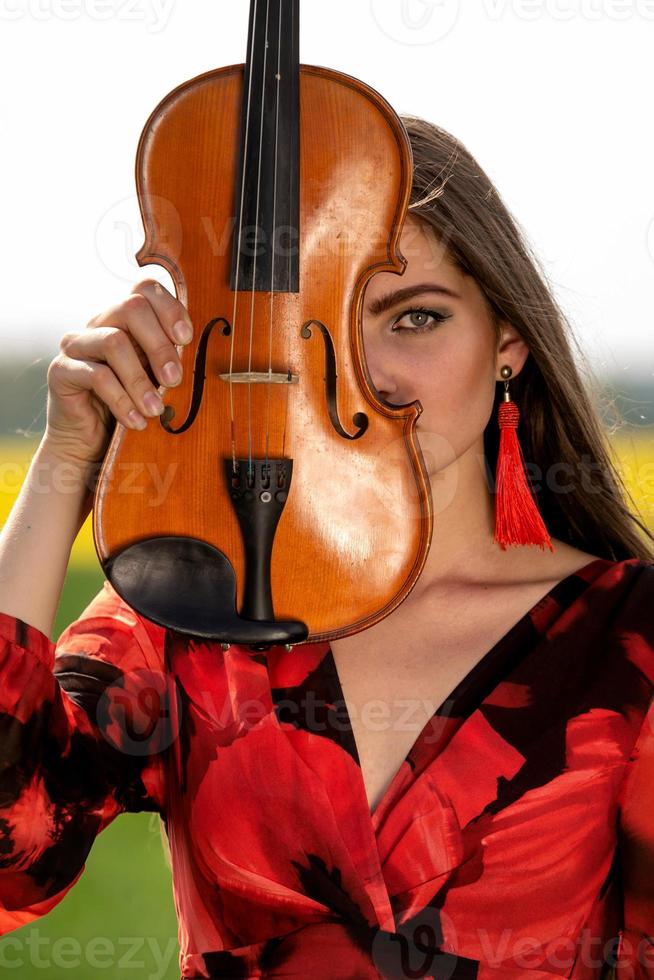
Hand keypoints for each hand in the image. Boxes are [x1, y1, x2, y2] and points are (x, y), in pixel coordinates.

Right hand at [44, 279, 192, 466]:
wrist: (91, 442)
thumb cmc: (130, 405)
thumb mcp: (155, 379)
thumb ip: (169, 359)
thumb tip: (195, 354)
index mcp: (125, 320)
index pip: (144, 289)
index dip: (169, 308)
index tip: (186, 338)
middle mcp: (99, 324)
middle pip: (131, 307)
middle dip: (160, 345)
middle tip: (174, 380)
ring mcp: (77, 344)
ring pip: (114, 342)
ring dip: (140, 380)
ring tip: (155, 410)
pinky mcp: (61, 370)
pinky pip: (97, 376)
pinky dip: (122, 401)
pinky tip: (136, 421)